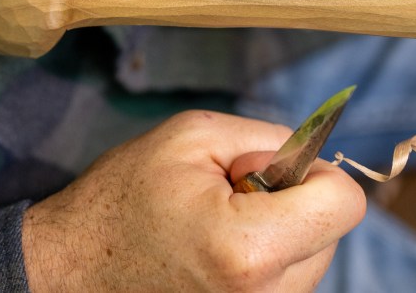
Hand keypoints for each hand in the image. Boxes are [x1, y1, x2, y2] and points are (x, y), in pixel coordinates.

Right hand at [22, 110, 364, 291]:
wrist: (69, 271)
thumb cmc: (124, 197)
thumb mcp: (194, 136)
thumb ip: (269, 136)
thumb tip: (314, 155)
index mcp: (251, 249)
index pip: (346, 202)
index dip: (314, 173)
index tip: (266, 170)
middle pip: (332, 232)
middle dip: (293, 202)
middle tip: (228, 197)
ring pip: (312, 259)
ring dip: (279, 232)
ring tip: (216, 225)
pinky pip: (286, 282)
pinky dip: (265, 259)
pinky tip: (216, 252)